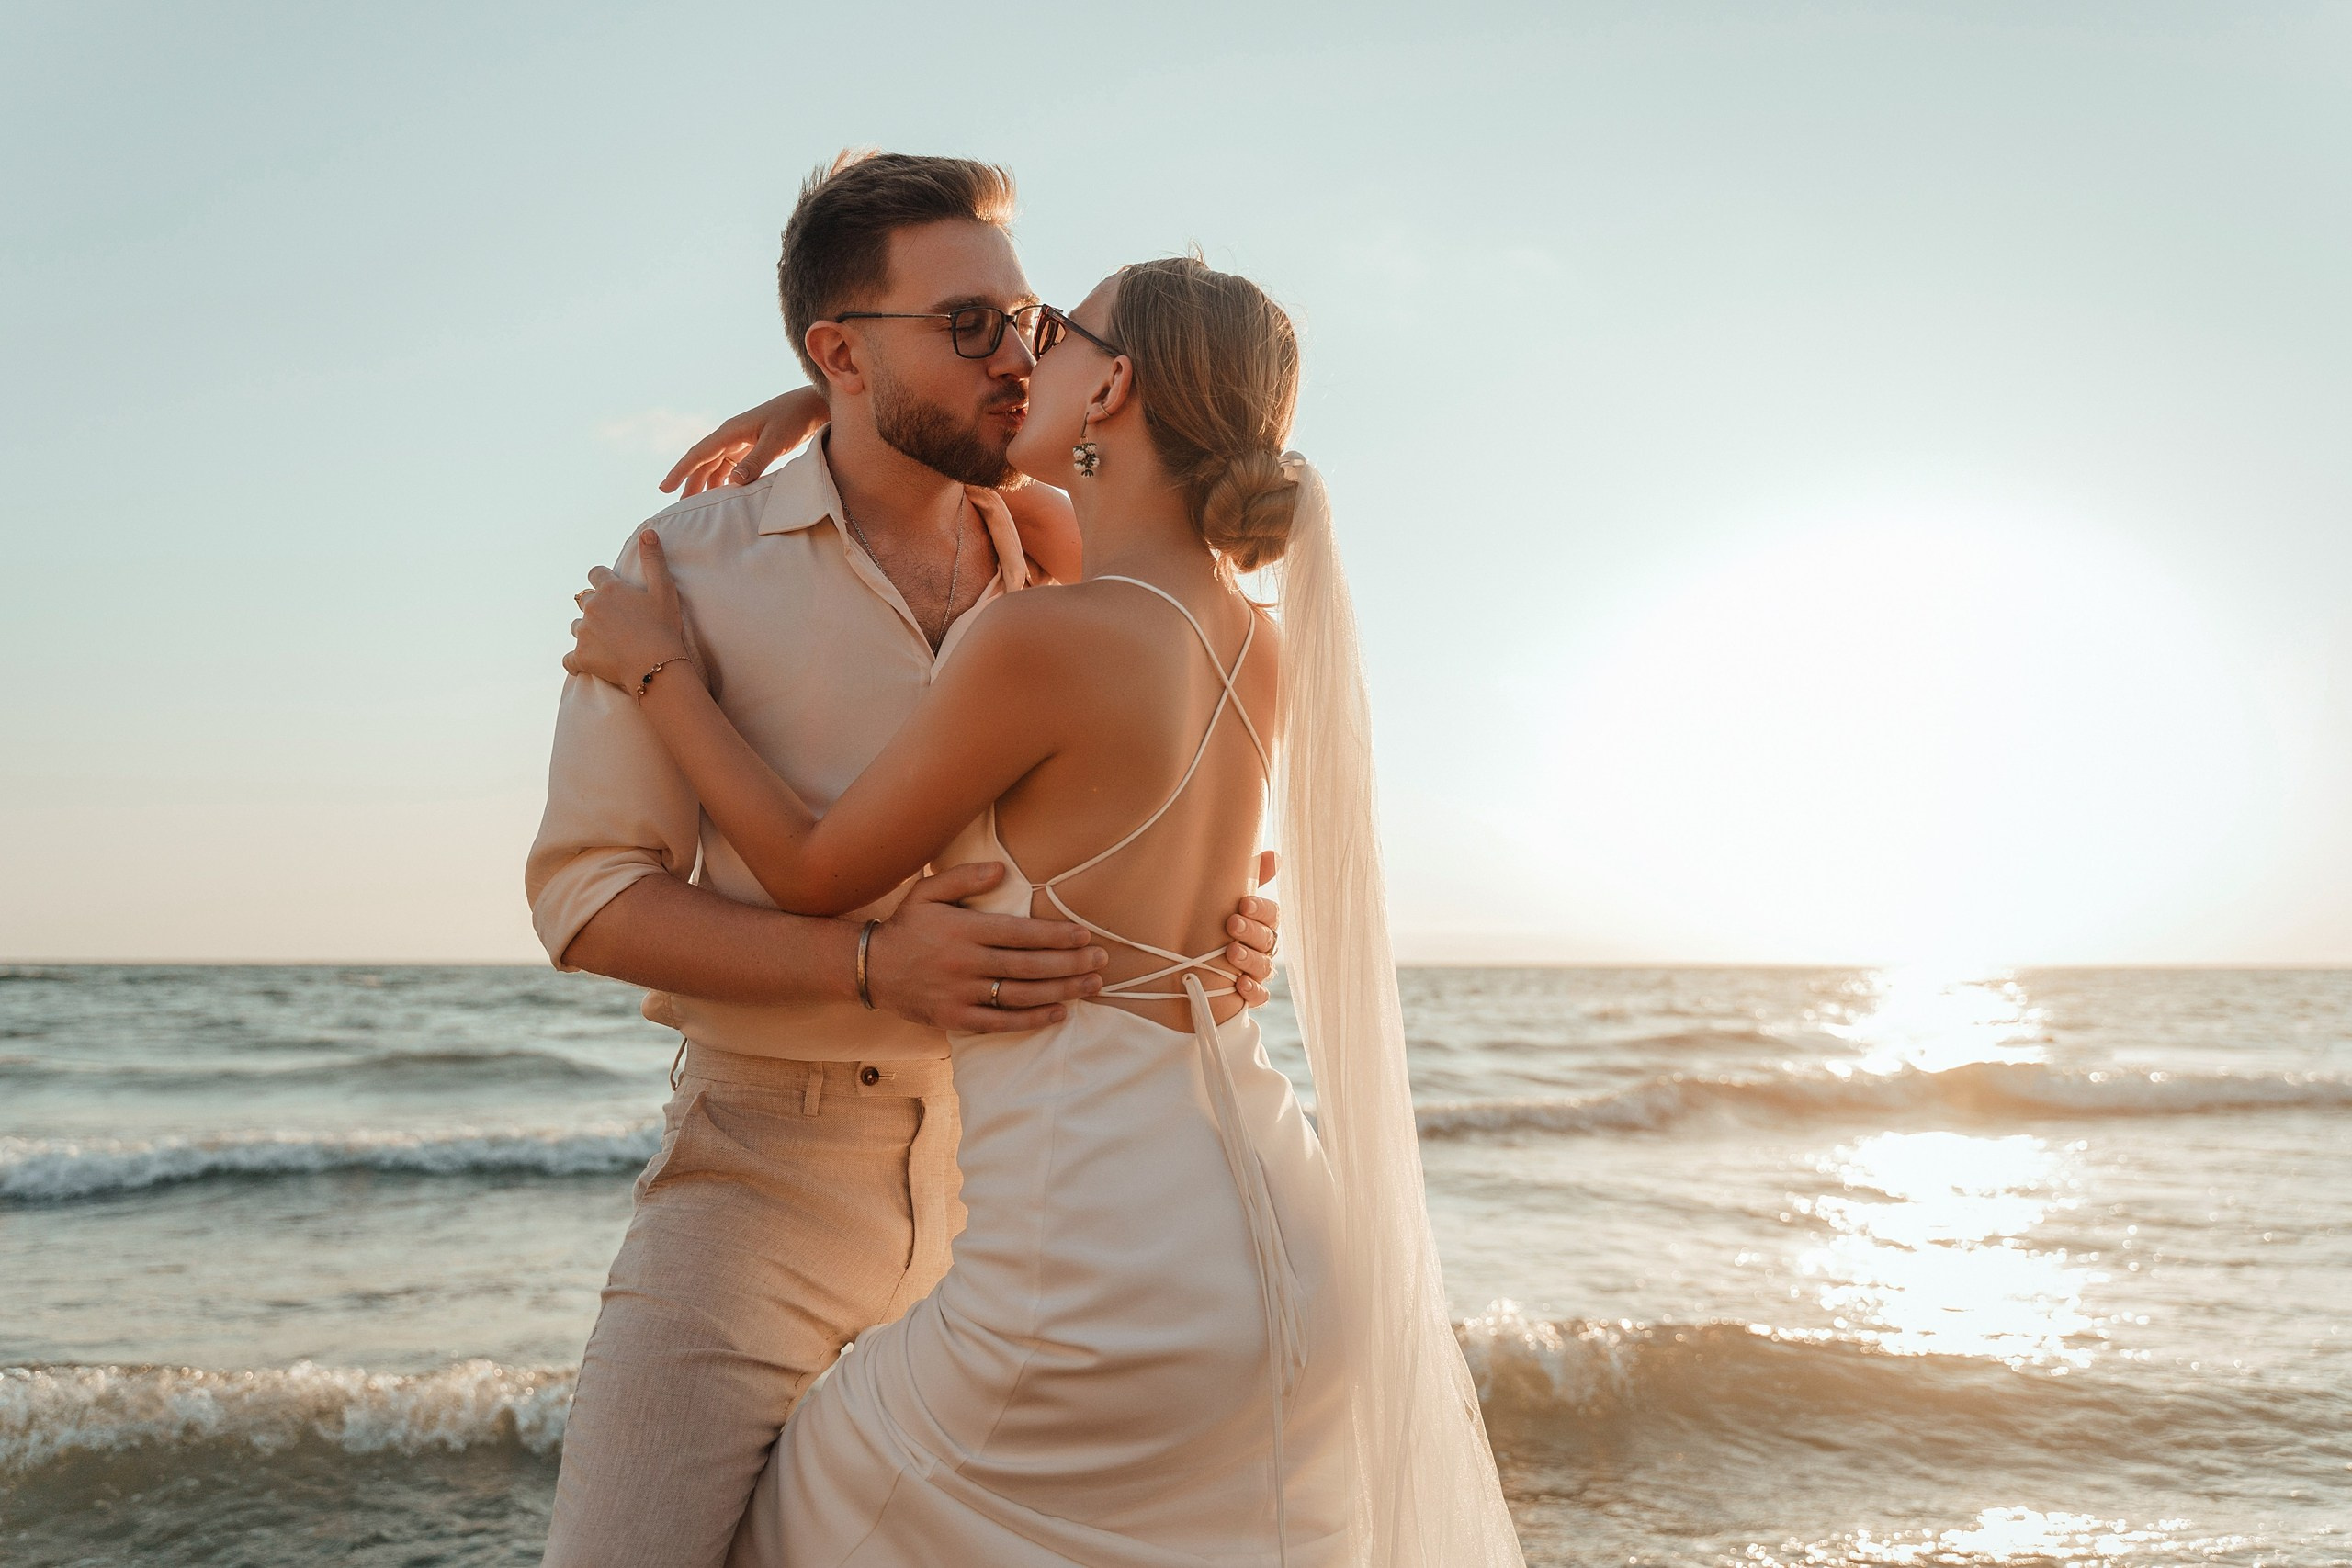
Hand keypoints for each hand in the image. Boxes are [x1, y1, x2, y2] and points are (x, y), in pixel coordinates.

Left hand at [563, 532, 694, 690]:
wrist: (657, 666)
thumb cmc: (663, 628)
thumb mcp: (664, 589)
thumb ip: (653, 559)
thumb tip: (648, 531)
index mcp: (610, 589)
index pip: (595, 574)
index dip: (602, 580)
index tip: (612, 591)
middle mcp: (591, 608)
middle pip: (583, 601)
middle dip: (594, 607)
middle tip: (614, 621)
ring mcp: (583, 633)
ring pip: (576, 627)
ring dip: (586, 631)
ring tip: (605, 642)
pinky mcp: (580, 657)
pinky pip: (569, 659)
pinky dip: (576, 661)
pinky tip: (588, 664)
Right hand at [661, 387, 828, 496]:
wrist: (812, 406)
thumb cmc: (794, 419)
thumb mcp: (776, 441)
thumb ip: (756, 461)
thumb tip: (733, 482)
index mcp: (731, 431)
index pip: (698, 454)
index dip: (680, 471)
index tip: (664, 488)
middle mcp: (730, 436)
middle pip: (702, 463)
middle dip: (689, 484)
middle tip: (677, 508)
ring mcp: (739, 442)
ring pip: (715, 467)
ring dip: (705, 485)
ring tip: (696, 507)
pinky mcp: (750, 448)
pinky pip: (730, 468)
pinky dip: (723, 483)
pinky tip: (721, 497)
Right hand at [867, 863, 1109, 1033]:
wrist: (870, 968)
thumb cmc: (907, 925)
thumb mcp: (928, 891)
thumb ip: (965, 877)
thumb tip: (1003, 870)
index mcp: (964, 930)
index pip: (1021, 933)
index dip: (1056, 936)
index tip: (1085, 937)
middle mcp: (966, 963)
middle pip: (1029, 965)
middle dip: (1071, 964)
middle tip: (1101, 962)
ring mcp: (961, 994)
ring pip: (1021, 995)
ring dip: (1061, 991)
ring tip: (1091, 986)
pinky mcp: (955, 1019)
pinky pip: (1001, 1023)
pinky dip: (1032, 1019)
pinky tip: (1059, 1012)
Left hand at [1223, 849, 1279, 1007]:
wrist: (1183, 963)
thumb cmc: (1212, 922)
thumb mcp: (1225, 898)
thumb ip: (1249, 877)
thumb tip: (1276, 856)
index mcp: (1262, 923)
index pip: (1272, 915)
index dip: (1261, 909)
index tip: (1243, 903)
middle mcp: (1264, 948)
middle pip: (1268, 940)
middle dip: (1251, 932)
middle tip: (1231, 924)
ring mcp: (1258, 973)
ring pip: (1264, 968)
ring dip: (1249, 960)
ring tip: (1231, 952)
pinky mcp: (1249, 996)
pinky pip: (1259, 997)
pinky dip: (1252, 991)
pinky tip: (1239, 985)